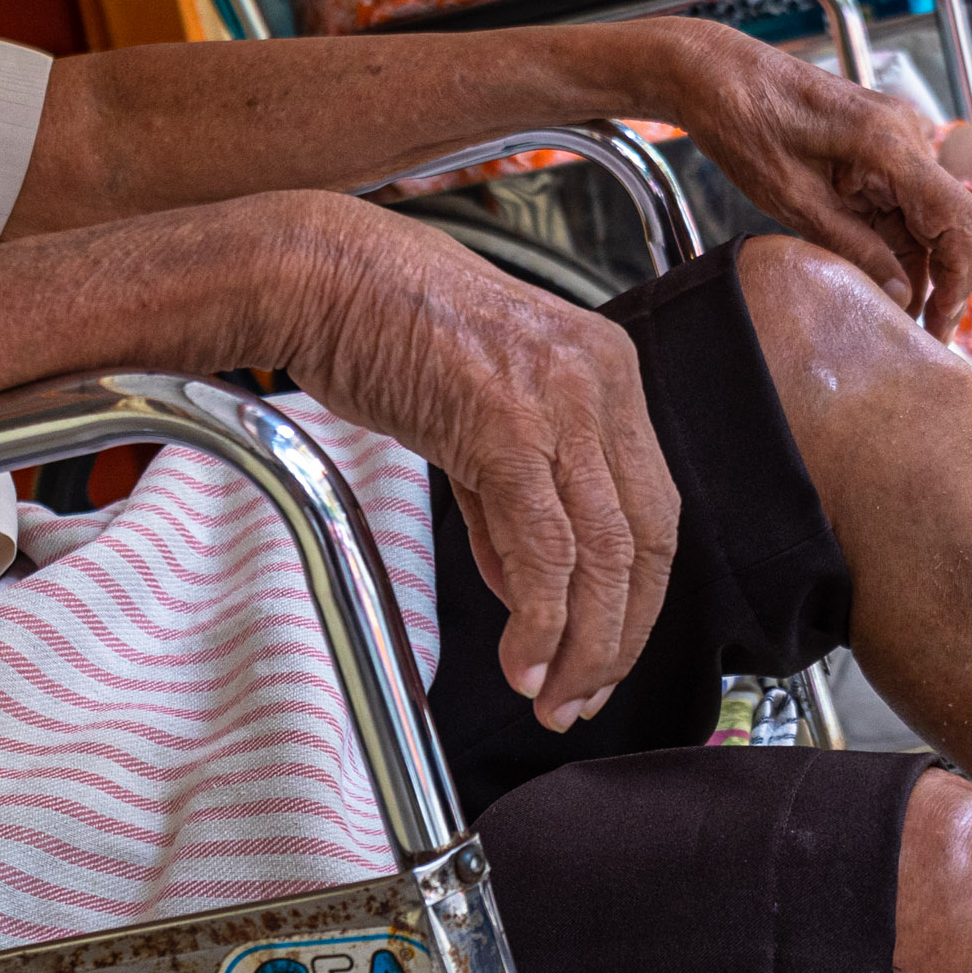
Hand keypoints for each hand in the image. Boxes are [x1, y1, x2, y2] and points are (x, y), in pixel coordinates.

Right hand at [267, 195, 677, 731]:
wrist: (318, 274)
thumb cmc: (384, 331)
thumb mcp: (475, 415)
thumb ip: (513, 503)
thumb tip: (534, 595)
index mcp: (607, 373)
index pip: (653, 512)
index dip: (635, 602)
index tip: (602, 660)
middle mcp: (601, 382)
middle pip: (646, 541)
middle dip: (620, 637)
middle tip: (580, 699)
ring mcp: (558, 399)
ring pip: (604, 553)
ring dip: (584, 644)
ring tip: (550, 696)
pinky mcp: (504, 421)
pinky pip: (544, 546)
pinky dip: (541, 618)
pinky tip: (521, 658)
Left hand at [647, 24, 971, 338]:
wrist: (717, 74)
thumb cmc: (745, 122)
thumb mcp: (793, 200)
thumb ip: (853, 248)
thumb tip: (901, 294)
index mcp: (891, 143)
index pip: (958, 218)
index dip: (959, 278)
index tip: (942, 323)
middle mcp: (907, 136)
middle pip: (949, 222)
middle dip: (940, 281)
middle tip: (924, 336)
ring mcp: (896, 141)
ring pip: (926, 218)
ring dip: (915, 266)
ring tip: (894, 316)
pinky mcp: (879, 149)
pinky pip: (901, 203)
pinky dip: (894, 242)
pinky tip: (878, 278)